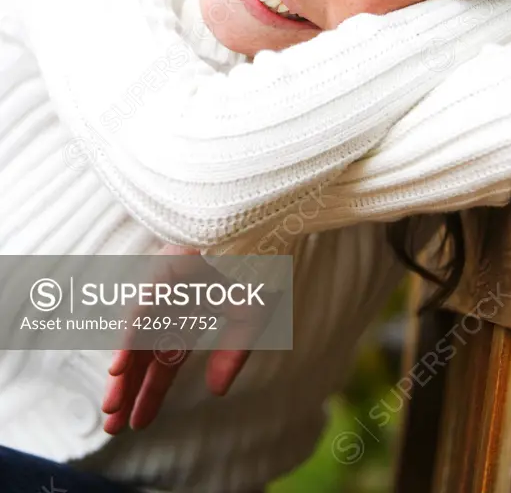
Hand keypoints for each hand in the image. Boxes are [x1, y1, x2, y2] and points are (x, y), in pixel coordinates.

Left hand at [101, 244, 251, 432]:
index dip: (151, 393)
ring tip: (113, 399)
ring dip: (124, 362)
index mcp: (191, 314)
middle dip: (128, 388)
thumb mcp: (252, 315)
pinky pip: (148, 299)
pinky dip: (134, 328)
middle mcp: (173, 301)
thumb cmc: (262, 259)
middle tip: (111, 426)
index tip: (136, 424)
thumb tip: (216, 392)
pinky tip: (122, 359)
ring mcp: (168, 281)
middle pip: (145, 351)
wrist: (268, 215)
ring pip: (139, 328)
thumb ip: (233, 352)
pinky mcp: (169, 263)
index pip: (166, 360)